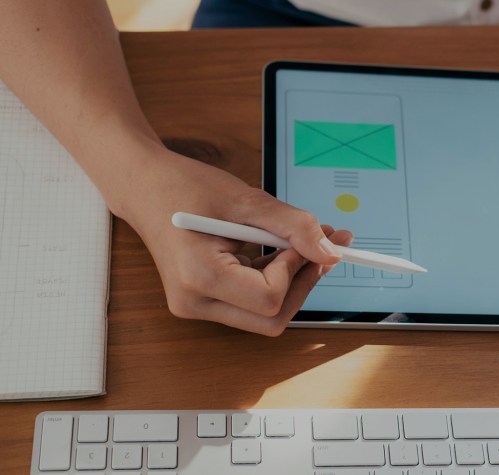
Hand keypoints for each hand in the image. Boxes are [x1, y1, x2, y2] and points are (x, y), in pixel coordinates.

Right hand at [114, 149, 350, 335]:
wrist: (145, 187)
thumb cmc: (185, 187)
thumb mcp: (247, 200)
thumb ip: (294, 226)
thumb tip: (331, 252)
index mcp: (198, 277)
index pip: (268, 297)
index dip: (296, 269)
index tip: (304, 240)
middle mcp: (194, 302)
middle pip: (271, 318)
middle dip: (303, 283)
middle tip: (325, 247)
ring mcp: (198, 306)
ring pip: (265, 314)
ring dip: (293, 281)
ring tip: (308, 241)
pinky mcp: (205, 301)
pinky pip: (252, 302)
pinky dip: (275, 278)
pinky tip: (283, 250)